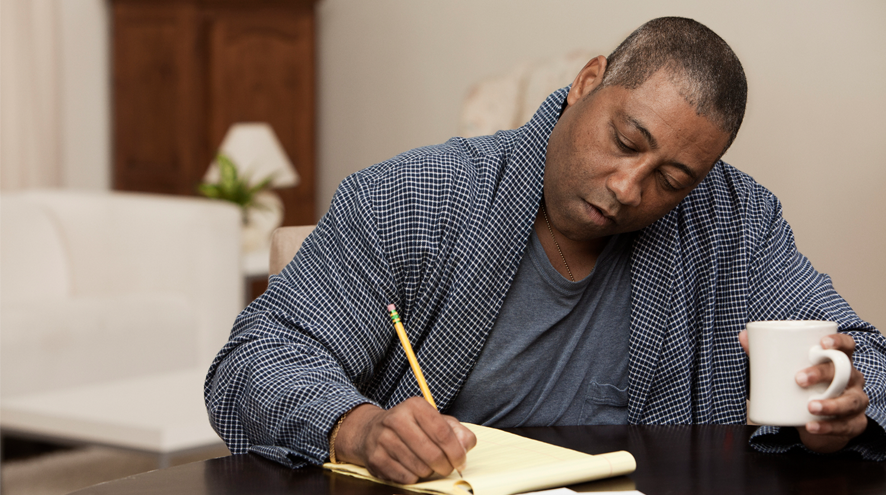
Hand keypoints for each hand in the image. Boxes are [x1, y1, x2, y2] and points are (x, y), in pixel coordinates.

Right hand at [333, 397, 476, 483]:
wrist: (370, 431)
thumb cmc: (410, 427)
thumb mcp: (434, 420)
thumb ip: (456, 431)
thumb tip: (466, 445)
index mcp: (415, 406)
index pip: (443, 433)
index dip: (456, 452)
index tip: (460, 461)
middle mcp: (396, 419)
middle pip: (432, 454)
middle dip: (445, 466)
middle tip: (446, 468)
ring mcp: (383, 439)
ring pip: (419, 468)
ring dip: (428, 471)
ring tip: (426, 464)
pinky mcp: (375, 458)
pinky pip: (405, 477)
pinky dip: (413, 477)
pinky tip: (411, 467)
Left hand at [739, 330, 868, 451]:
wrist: (814, 421)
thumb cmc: (803, 387)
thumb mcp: (787, 371)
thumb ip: (765, 354)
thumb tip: (742, 336)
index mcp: (838, 361)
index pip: (846, 346)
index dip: (839, 342)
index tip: (822, 344)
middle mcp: (852, 379)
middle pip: (845, 372)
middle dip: (822, 374)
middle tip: (798, 379)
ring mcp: (855, 401)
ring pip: (850, 401)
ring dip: (830, 404)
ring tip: (810, 407)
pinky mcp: (853, 424)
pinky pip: (845, 425)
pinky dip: (828, 427)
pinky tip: (812, 426)